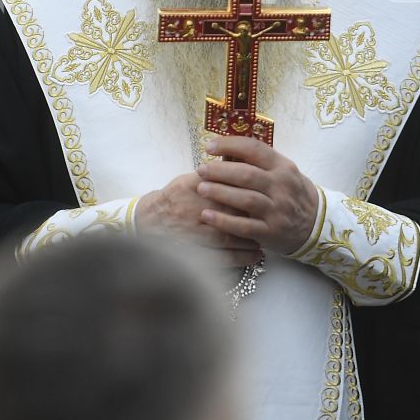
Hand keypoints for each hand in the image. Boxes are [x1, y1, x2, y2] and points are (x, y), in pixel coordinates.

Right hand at [136, 171, 262, 267]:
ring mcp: (196, 233)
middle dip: (254, 217)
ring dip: (251, 238)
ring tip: (264, 238)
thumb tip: (242, 161)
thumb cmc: (174, 198)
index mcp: (197, 188)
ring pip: (231, 236)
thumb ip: (216, 173)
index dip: (251, 193)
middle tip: (270, 218)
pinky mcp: (194, 253)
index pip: (230, 187)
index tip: (266, 196)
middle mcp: (197, 209)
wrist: (149, 222)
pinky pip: (223, 258)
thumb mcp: (190, 179)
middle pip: (234, 212)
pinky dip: (242, 258)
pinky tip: (255, 256)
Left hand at [194, 136, 322, 254]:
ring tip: (201, 189)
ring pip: (246, 199)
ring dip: (220, 193)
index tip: (208, 146)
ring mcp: (277, 210)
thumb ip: (260, 162)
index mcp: (282, 167)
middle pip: (247, 174)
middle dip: (220, 171)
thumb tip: (225, 150)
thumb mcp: (283, 172)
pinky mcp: (271, 232)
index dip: (229, 145)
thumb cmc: (291, 193)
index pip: (254, 149)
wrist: (316, 223)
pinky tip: (207, 216)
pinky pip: (244, 227)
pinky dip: (224, 221)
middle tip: (201, 170)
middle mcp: (281, 187)